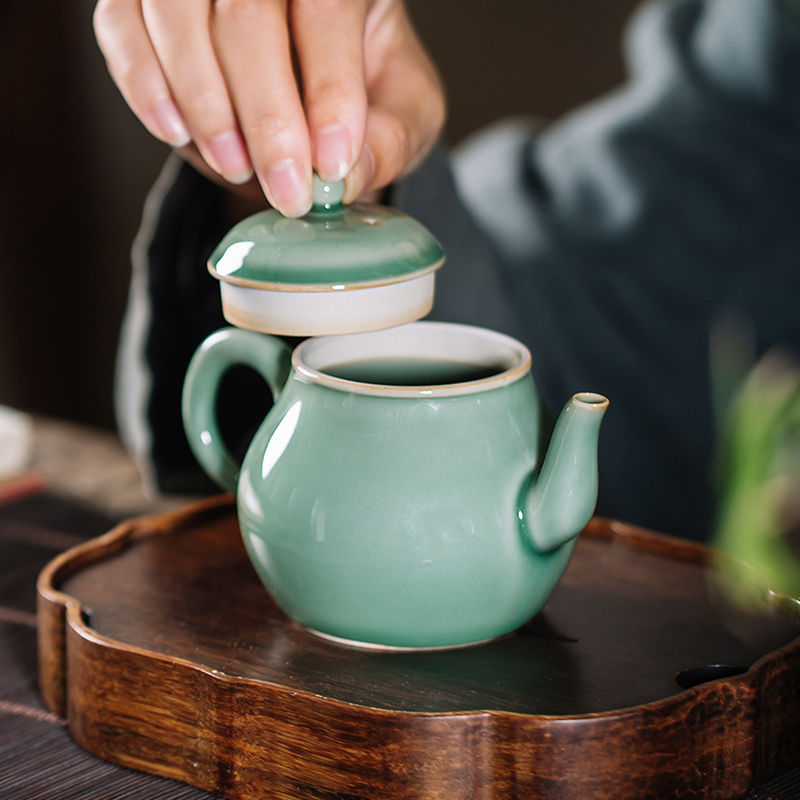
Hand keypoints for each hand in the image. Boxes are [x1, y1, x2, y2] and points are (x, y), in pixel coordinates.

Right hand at [93, 0, 445, 215]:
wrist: (315, 89)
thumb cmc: (367, 93)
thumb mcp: (402, 115)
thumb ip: (387, 141)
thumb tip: (347, 174)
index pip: (329, 7)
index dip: (329, 88)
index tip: (330, 165)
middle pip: (245, 9)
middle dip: (266, 115)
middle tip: (286, 190)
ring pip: (177, 12)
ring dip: (205, 104)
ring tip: (239, 167)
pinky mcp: (146, 0)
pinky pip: (121, 25)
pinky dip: (145, 85)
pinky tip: (178, 134)